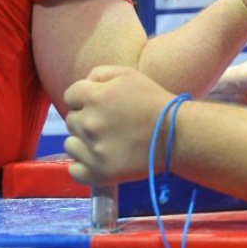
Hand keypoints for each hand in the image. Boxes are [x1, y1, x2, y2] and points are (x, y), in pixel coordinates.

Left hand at [63, 65, 171, 185]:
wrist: (176, 134)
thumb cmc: (154, 101)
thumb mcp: (129, 75)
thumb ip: (100, 74)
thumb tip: (84, 85)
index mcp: (95, 97)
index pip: (70, 95)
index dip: (84, 98)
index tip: (98, 104)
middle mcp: (90, 123)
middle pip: (71, 120)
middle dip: (86, 118)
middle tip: (108, 122)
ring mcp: (93, 150)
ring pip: (71, 144)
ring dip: (83, 142)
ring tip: (105, 141)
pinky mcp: (100, 173)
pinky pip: (75, 171)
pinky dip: (83, 166)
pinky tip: (98, 159)